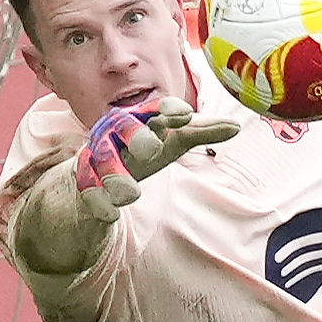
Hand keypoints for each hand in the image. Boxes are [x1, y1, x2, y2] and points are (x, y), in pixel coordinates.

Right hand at [75, 96, 239, 221]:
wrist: (98, 173)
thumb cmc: (141, 149)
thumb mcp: (172, 141)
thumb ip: (202, 133)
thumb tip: (236, 127)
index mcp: (140, 118)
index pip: (154, 108)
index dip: (168, 109)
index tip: (185, 115)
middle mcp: (116, 132)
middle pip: (123, 127)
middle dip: (136, 135)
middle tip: (151, 150)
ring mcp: (98, 156)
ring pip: (102, 160)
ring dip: (116, 175)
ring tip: (132, 195)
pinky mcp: (86, 182)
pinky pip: (88, 190)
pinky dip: (98, 201)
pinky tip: (111, 214)